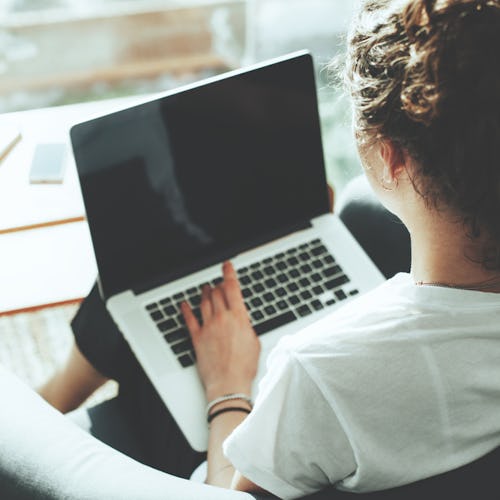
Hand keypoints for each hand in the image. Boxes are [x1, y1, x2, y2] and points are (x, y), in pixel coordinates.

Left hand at [181, 261, 260, 400]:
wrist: (229, 383)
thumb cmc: (245, 367)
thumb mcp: (255, 342)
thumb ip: (247, 326)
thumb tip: (242, 321)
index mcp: (238, 318)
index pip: (232, 288)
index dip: (229, 274)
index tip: (226, 265)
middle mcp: (222, 318)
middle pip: (217, 293)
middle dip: (218, 285)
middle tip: (219, 282)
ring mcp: (208, 327)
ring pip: (204, 303)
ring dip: (204, 293)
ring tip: (205, 289)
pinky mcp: (197, 338)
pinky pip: (189, 319)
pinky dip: (186, 310)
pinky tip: (184, 304)